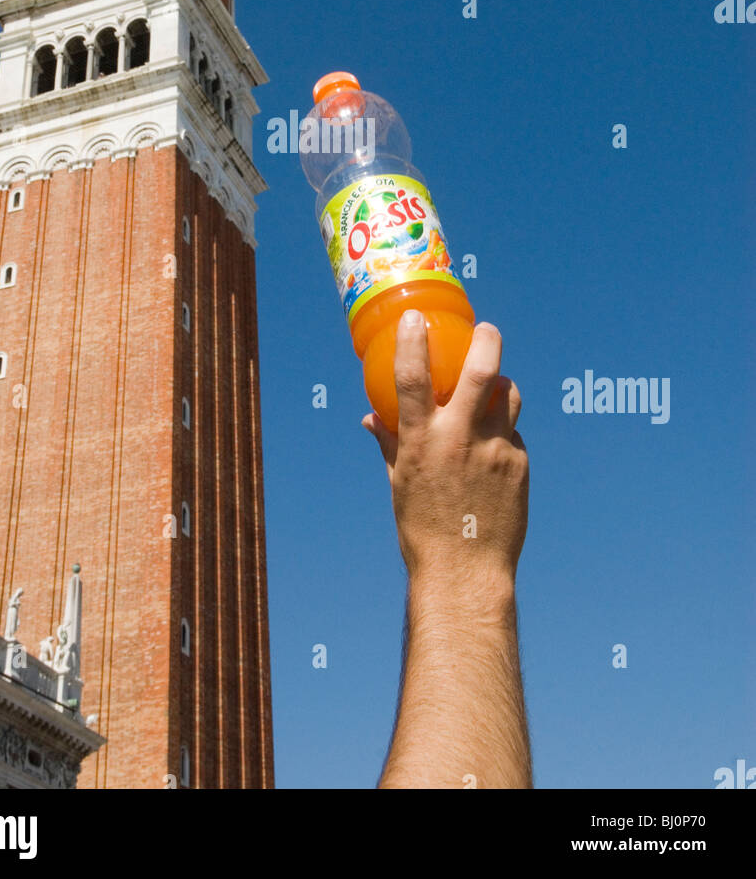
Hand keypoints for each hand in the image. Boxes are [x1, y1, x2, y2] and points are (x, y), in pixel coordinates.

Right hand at [363, 313, 527, 592]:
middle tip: (488, 330)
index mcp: (422, 442)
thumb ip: (389, 443)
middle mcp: (460, 439)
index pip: (411, 378)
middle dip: (487, 341)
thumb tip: (371, 418)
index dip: (413, 342)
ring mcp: (495, 450)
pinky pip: (514, 434)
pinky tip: (495, 450)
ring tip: (497, 386)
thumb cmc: (422, 528)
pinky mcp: (519, 465)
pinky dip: (504, 433)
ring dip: (503, 384)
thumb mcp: (398, 482)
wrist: (465, 573)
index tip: (416, 318)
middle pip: (482, 371)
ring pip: (509, 396)